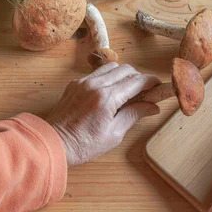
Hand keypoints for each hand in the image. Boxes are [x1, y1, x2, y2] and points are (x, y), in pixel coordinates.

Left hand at [46, 63, 160, 166]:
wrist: (53, 143)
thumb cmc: (84, 144)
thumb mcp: (114, 134)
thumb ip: (134, 115)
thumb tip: (153, 107)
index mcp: (106, 98)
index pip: (136, 81)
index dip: (150, 82)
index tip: (158, 86)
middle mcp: (95, 84)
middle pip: (125, 69)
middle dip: (138, 77)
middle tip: (144, 91)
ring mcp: (83, 81)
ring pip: (111, 67)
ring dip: (123, 74)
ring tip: (127, 91)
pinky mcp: (75, 83)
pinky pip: (97, 72)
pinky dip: (108, 77)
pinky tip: (110, 92)